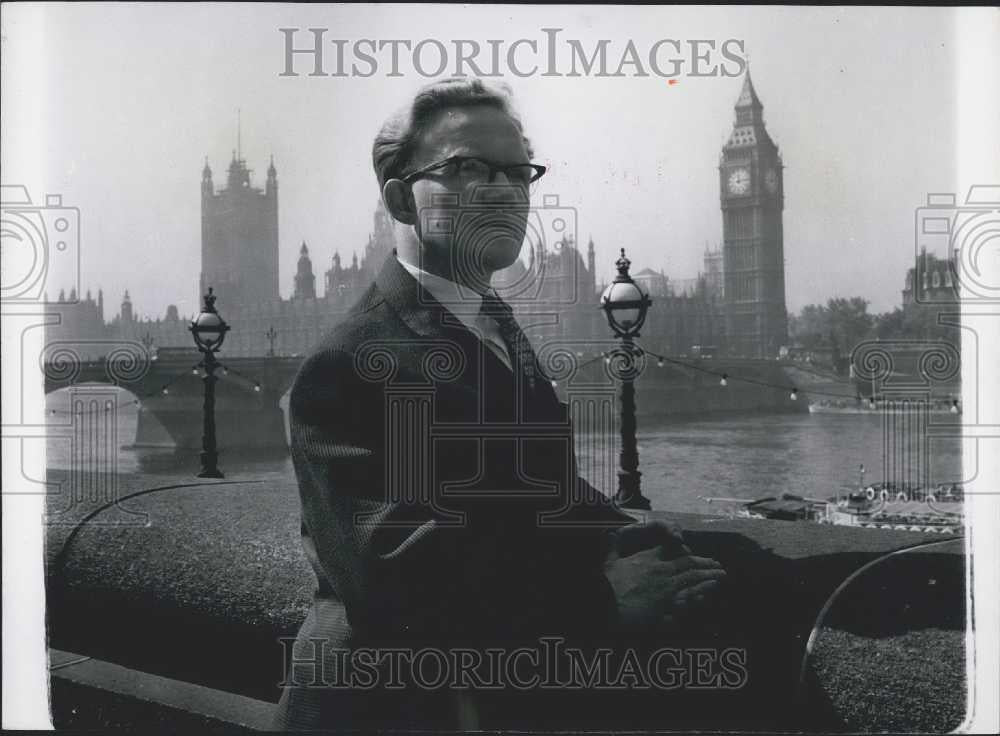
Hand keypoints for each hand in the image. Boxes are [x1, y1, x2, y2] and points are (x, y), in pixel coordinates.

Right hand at [604, 522, 725, 634]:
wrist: (607, 604)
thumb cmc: (607, 585)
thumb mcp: (609, 562)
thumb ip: (612, 546)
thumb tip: (610, 534)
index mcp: (648, 558)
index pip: (671, 550)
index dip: (684, 550)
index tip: (692, 552)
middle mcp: (660, 570)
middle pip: (688, 563)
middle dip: (704, 563)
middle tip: (717, 564)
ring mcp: (666, 586)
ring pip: (693, 577)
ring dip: (709, 575)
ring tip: (721, 574)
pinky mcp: (668, 603)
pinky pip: (689, 596)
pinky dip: (701, 591)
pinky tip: (710, 588)